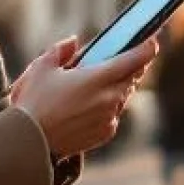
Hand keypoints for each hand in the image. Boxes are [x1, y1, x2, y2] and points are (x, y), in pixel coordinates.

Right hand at [11, 36, 158, 158]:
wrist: (31, 142)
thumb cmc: (34, 103)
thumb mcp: (42, 67)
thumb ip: (60, 50)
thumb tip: (73, 42)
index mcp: (98, 77)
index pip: (135, 59)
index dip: (147, 48)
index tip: (152, 42)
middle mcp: (109, 98)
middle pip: (133, 77)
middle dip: (132, 67)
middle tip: (126, 59)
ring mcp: (109, 117)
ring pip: (123, 96)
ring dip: (118, 87)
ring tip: (103, 82)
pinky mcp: (106, 133)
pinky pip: (115, 115)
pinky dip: (109, 107)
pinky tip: (92, 105)